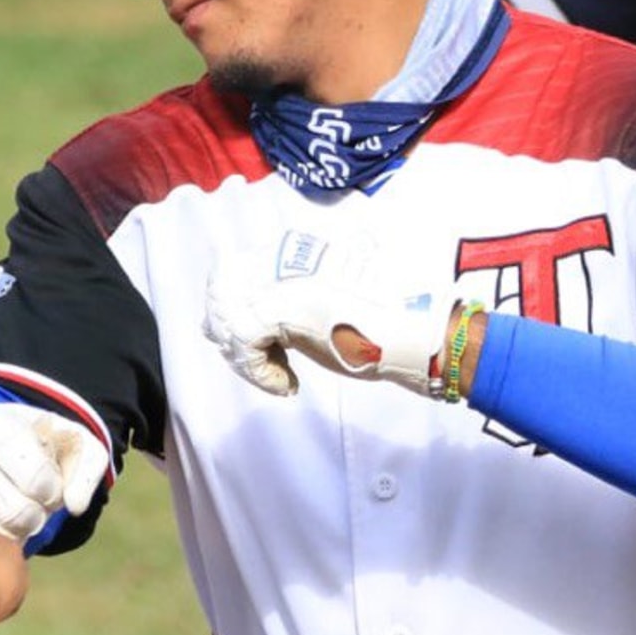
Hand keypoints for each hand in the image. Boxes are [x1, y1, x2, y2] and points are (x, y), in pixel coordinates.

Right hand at [0, 402, 107, 542]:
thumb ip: (87, 468)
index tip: (47, 485)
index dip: (52, 492)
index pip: (38, 481)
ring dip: (13, 530)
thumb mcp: (69, 442)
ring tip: (12, 508)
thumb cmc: (32, 443)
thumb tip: (74, 507)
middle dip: (35, 515)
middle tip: (31, 501)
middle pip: (15, 513)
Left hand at [204, 274, 453, 397]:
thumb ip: (296, 296)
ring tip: (275, 374)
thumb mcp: (331, 298)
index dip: (233, 308)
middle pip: (222, 289)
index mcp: (295, 250)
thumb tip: (258, 317)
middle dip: (230, 331)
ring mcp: (281, 280)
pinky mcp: (282, 307)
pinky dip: (258, 372)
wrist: (413, 330)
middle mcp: (283, 257)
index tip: (258, 342)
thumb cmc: (382, 322)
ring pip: (227, 315)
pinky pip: (242, 342)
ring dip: (244, 354)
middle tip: (259, 362)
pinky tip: (287, 385)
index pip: (234, 270)